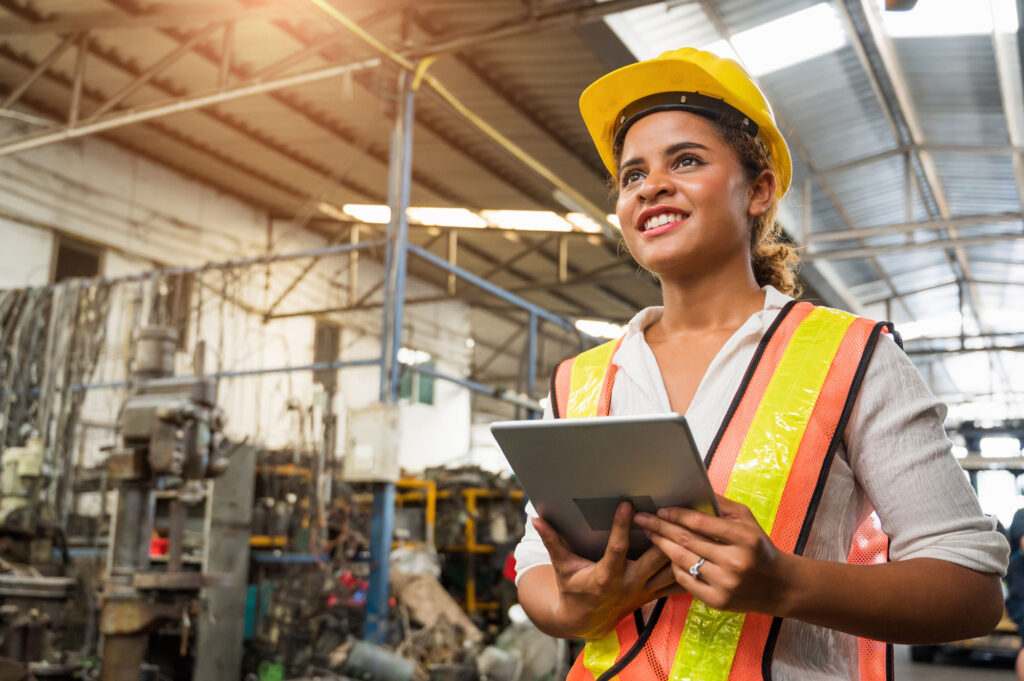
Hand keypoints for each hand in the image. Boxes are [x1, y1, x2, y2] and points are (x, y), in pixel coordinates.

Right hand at [532, 501, 683, 638]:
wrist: (585, 621)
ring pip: (671, 570)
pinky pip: (677, 583)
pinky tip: (695, 549)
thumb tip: (537, 519)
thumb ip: (553, 541)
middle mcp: (629, 584)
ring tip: (685, 523)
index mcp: (606, 576)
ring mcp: (644, 590)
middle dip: (662, 535)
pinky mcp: (653, 594)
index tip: (627, 504)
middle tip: (666, 509)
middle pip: (654, 558)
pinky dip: (688, 568)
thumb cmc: (573, 589)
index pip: (617, 549)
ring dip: (679, 549)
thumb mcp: (562, 566)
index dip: (622, 526)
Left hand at [633, 495, 795, 614]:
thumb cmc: (759, 547)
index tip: (660, 510)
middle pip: (687, 541)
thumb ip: (722, 505)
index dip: (677, 515)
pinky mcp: (718, 601)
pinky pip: (686, 580)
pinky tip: (665, 556)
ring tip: (649, 534)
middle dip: (660, 528)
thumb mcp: (748, 521)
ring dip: (661, 546)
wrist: (778, 586)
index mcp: (745, 538)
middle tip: (642, 519)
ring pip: (683, 560)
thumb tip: (694, 489)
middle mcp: (736, 562)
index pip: (701, 523)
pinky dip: (673, 567)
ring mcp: (726, 584)